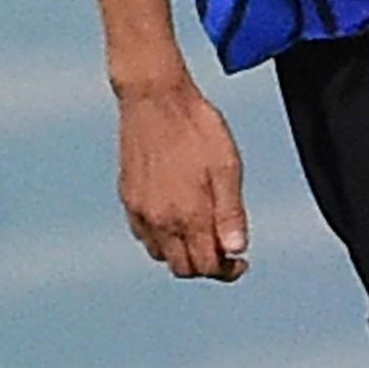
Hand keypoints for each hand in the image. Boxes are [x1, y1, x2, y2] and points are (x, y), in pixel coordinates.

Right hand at [116, 77, 249, 280]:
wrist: (154, 96)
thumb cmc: (196, 126)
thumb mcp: (227, 166)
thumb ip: (231, 213)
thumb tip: (236, 250)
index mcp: (188, 214)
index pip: (207, 267)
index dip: (228, 271)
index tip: (240, 259)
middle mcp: (160, 220)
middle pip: (183, 268)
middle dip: (206, 266)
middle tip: (223, 248)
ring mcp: (140, 210)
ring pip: (161, 254)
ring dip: (182, 253)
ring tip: (201, 231)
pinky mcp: (128, 197)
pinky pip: (144, 235)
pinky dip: (162, 238)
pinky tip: (176, 218)